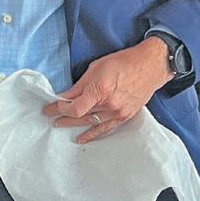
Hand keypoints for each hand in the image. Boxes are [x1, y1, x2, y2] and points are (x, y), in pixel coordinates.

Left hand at [43, 37, 171, 143]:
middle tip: (49, 116)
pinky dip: (92, 134)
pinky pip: (105, 128)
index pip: (75, 108)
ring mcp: (118, 113)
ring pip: (91, 123)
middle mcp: (109, 104)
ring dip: (73, 125)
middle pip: (80, 116)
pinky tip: (81, 138)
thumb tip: (65, 96)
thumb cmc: (123, 62)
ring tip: (59, 125)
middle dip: (62, 116)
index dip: (61, 108)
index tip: (53, 105)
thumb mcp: (96, 68)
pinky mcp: (125, 116)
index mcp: (100, 90)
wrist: (150, 67)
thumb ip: (80, 86)